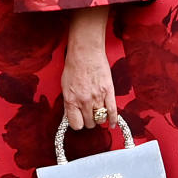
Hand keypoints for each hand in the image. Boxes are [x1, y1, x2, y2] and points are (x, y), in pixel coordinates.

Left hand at [61, 6, 116, 130]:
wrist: (85, 53)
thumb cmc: (74, 67)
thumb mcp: (65, 87)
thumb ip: (69, 103)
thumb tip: (71, 115)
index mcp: (71, 101)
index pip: (75, 124)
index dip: (78, 123)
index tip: (79, 120)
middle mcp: (84, 102)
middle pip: (89, 123)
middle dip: (89, 121)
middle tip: (89, 115)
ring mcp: (97, 98)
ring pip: (100, 119)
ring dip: (99, 119)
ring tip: (98, 114)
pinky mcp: (108, 92)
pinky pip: (112, 112)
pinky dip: (112, 120)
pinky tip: (111, 124)